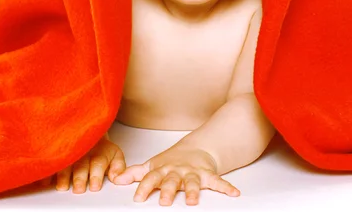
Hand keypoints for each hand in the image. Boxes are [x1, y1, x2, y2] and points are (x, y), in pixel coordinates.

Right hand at [41, 133, 126, 192]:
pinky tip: (46, 179)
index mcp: (99, 152)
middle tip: (79, 189)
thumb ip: (118, 167)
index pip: (98, 163)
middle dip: (80, 178)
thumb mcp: (115, 155)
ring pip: (65, 163)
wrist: (88, 131)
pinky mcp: (57, 154)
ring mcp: (69, 152)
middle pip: (81, 165)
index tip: (94, 187)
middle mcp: (83, 152)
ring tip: (63, 186)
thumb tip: (117, 178)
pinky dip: (47, 171)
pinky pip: (50, 161)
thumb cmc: (101, 149)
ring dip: (63, 176)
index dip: (96, 176)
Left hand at [111, 145, 239, 205]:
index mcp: (163, 170)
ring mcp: (193, 173)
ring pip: (193, 182)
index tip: (137, 197)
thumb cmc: (172, 161)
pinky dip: (226, 187)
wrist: (196, 149)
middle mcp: (177, 171)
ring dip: (193, 192)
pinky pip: (218, 181)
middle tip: (165, 202)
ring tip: (193, 202)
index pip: (151, 177)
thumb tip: (116, 179)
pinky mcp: (207, 175)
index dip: (144, 187)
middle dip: (168, 190)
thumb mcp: (153, 165)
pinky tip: (234, 193)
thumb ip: (136, 173)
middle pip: (172, 181)